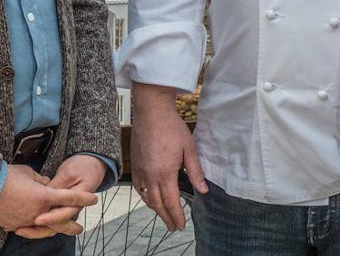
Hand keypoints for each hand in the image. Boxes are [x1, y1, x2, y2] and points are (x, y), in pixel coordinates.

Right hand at [0, 163, 97, 234]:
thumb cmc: (5, 177)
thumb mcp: (27, 172)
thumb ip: (40, 180)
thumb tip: (46, 184)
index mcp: (44, 196)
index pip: (70, 198)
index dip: (84, 198)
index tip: (94, 199)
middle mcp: (38, 211)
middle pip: (61, 221)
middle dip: (72, 224)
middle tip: (80, 228)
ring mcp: (26, 221)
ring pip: (45, 228)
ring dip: (54, 230)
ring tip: (60, 232)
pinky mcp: (14, 225)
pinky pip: (28, 228)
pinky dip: (33, 227)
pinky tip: (36, 226)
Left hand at [15, 154, 107, 238]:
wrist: (91, 165)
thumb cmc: (82, 166)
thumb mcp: (68, 173)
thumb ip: (56, 186)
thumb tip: (44, 196)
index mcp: (80, 200)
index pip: (65, 213)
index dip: (51, 218)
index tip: (37, 219)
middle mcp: (73, 209)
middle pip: (57, 226)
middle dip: (39, 230)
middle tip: (23, 228)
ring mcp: (66, 210)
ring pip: (52, 226)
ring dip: (35, 230)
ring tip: (19, 228)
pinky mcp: (60, 209)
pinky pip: (49, 220)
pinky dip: (36, 224)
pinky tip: (22, 223)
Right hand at [130, 83, 207, 231]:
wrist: (152, 112)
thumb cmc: (172, 127)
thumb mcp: (190, 149)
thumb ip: (195, 172)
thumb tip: (203, 190)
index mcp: (165, 173)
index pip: (171, 202)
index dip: (176, 216)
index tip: (181, 225)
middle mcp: (150, 175)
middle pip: (157, 204)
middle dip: (166, 217)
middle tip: (174, 227)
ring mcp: (141, 171)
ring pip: (147, 198)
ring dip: (156, 210)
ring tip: (165, 216)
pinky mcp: (136, 165)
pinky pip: (139, 188)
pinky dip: (145, 198)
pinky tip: (151, 200)